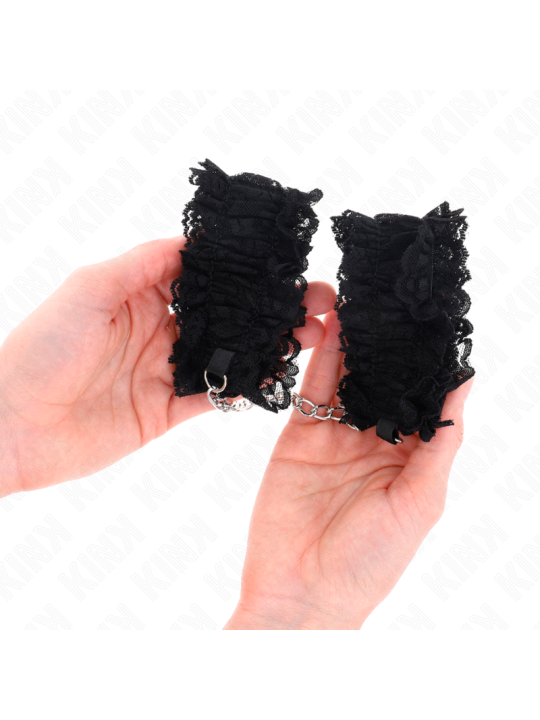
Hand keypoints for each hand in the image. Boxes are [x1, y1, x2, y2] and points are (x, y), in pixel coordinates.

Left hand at [0, 237, 334, 496]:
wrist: (10, 428)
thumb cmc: (38, 351)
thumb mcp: (87, 291)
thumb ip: (141, 266)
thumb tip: (189, 240)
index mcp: (136, 294)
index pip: (198, 273)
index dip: (237, 267)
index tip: (279, 260)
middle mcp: (155, 329)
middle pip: (222, 313)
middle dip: (266, 305)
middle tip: (313, 299)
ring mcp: (162, 370)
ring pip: (226, 353)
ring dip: (266, 344)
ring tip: (311, 333)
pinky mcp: (166, 410)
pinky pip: (213, 396)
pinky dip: (244, 387)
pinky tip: (277, 374)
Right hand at [225, 310, 472, 629]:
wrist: (300, 590)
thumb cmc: (371, 561)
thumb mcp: (420, 501)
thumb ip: (441, 440)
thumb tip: (466, 380)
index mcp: (411, 458)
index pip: (427, 398)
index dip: (434, 363)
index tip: (441, 323)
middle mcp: (375, 441)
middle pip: (387, 380)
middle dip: (393, 345)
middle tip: (400, 300)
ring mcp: (336, 435)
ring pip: (351, 377)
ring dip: (359, 342)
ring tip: (367, 301)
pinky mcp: (301, 434)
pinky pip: (314, 389)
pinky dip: (324, 356)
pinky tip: (336, 327)